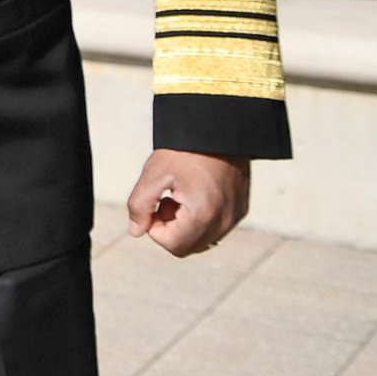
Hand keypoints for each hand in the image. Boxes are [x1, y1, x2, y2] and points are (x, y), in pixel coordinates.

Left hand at [127, 149, 250, 256]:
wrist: (217, 128)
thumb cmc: (184, 150)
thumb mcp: (154, 174)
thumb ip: (140, 205)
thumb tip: (136, 231)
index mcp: (203, 215)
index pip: (173, 245)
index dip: (155, 229)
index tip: (154, 204)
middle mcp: (224, 222)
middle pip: (188, 246)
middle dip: (171, 228)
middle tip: (166, 199)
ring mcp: (235, 217)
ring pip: (202, 240)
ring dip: (186, 225)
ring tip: (181, 195)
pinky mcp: (241, 210)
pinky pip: (216, 228)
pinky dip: (201, 219)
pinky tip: (196, 193)